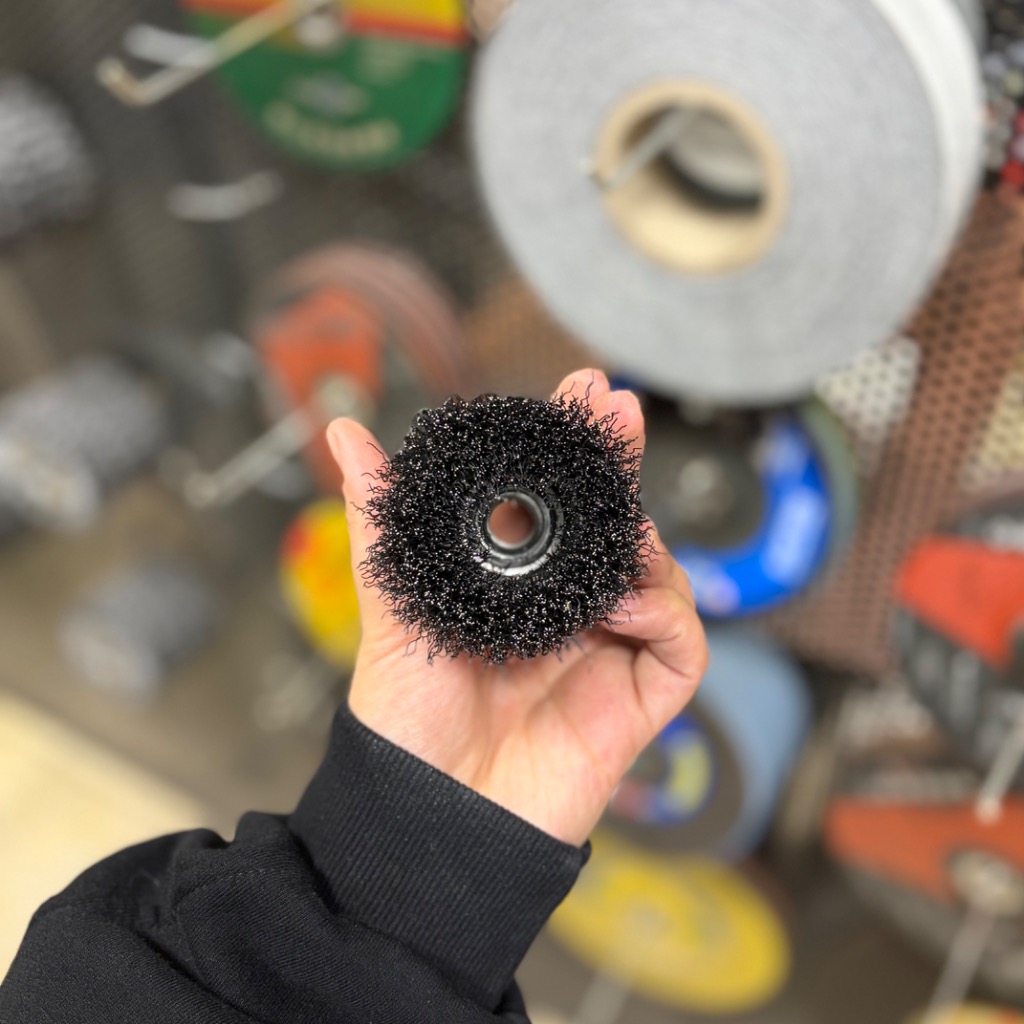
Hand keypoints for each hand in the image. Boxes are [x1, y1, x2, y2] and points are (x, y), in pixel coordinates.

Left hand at [326, 369, 707, 846]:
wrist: (427, 815)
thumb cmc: (408, 717)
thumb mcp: (393, 602)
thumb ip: (383, 516)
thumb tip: (344, 430)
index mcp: (518, 587)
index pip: (560, 503)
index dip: (576, 447)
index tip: (581, 391)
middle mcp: (568, 611)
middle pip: (616, 523)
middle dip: (622, 460)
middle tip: (617, 408)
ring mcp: (607, 652)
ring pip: (657, 575)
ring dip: (643, 539)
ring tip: (618, 523)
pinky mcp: (638, 699)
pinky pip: (679, 643)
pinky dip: (664, 609)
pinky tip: (625, 598)